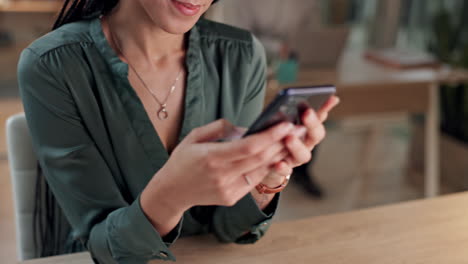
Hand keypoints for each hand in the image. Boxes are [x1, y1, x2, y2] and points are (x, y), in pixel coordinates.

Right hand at [140, 119, 294, 229]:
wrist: (171, 192)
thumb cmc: (182, 160)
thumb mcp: (194, 136)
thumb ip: (220, 128)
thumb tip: (247, 129)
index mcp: (211, 158)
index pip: (249, 147)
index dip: (270, 136)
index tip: (285, 124)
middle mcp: (222, 175)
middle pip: (260, 158)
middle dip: (281, 143)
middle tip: (297, 129)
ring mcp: (228, 189)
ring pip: (261, 170)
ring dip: (279, 155)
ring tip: (292, 141)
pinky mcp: (232, 197)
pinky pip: (254, 179)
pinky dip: (266, 166)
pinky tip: (276, 155)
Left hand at [262, 96, 340, 185]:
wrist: (264, 163)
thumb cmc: (275, 137)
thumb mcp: (280, 121)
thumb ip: (288, 111)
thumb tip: (290, 101)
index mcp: (307, 130)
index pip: (320, 117)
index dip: (326, 108)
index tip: (330, 98)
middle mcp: (306, 145)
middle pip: (315, 136)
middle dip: (312, 124)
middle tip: (307, 113)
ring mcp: (296, 158)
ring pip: (303, 155)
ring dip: (297, 146)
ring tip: (289, 138)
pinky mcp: (284, 170)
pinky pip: (286, 171)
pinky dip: (283, 167)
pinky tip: (278, 163)